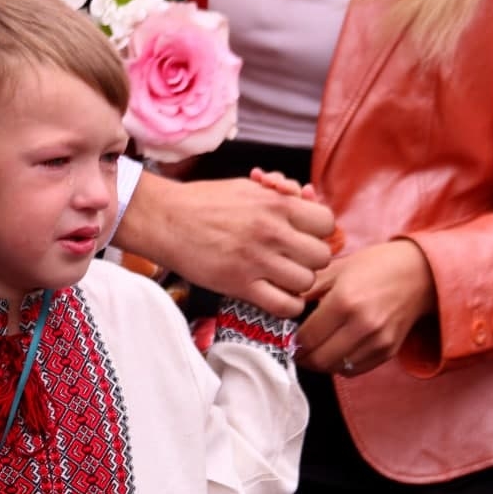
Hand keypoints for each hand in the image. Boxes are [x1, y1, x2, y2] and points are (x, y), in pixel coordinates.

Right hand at [114, 171, 334, 317]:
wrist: (165, 220)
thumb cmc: (204, 202)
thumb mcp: (247, 187)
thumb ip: (280, 194)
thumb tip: (305, 197)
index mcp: (276, 204)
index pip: (326, 224)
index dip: (318, 233)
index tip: (304, 237)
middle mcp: (272, 233)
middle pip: (321, 257)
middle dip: (310, 260)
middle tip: (293, 259)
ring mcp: (257, 261)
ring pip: (306, 283)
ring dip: (297, 283)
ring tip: (281, 278)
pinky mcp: (240, 285)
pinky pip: (284, 306)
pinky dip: (286, 305)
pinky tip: (275, 295)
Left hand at [295, 239, 436, 375]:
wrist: (420, 274)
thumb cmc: (374, 267)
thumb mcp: (335, 269)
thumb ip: (306, 291)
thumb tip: (279, 309)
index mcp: (345, 302)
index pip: (306, 337)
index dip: (291, 341)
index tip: (286, 337)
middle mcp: (363, 325)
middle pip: (319, 359)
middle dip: (302, 357)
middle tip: (296, 349)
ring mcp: (378, 341)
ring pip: (335, 368)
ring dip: (320, 363)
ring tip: (314, 349)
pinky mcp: (388, 351)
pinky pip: (354, 370)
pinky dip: (339, 365)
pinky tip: (335, 350)